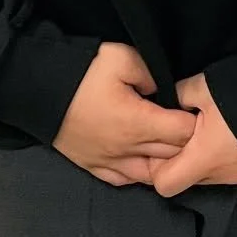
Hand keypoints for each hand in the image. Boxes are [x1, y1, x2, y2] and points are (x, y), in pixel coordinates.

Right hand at [53, 43, 197, 185]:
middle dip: (187, 142)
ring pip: (150, 174)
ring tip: (169, 143)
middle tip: (190, 123)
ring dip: (165, 161)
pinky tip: (144, 161)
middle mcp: (126, 149)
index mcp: (137, 122)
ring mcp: (108, 161)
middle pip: (171, 156)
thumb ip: (151, 72)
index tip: (197, 107)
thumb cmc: (82, 72)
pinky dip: (139, 173)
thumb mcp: (122, 57)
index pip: (183, 133)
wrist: (39, 89)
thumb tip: (161, 88)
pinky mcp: (93, 165)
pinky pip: (124, 180)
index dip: (196, 121)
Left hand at [149, 74, 236, 196]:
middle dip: (183, 158)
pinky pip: (236, 170)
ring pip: (213, 175)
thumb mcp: (204, 85)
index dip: (156, 166)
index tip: (161, 142)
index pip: (164, 184)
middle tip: (187, 128)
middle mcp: (223, 175)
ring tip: (214, 128)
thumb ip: (179, 96)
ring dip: (207, 157)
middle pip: (190, 179)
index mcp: (204, 158)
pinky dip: (230, 156)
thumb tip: (166, 101)